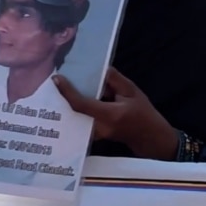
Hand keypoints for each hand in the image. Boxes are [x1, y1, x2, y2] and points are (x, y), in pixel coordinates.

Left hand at [55, 67, 176, 159]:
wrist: (148, 136)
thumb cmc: (143, 113)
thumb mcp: (133, 92)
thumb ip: (115, 80)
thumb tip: (100, 70)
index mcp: (109, 115)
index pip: (82, 104)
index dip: (67, 91)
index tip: (57, 79)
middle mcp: (98, 127)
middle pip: (74, 110)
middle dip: (65, 95)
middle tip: (58, 80)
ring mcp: (94, 134)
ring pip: (75, 115)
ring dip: (70, 101)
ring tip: (64, 87)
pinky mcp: (92, 135)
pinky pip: (80, 119)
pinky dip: (77, 108)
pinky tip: (76, 98)